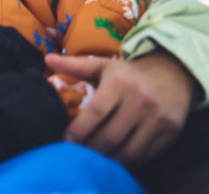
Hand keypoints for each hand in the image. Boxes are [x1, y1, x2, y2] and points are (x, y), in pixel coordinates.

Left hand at [46, 51, 193, 163]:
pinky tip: (116, 159)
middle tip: (77, 156)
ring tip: (95, 161)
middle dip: (91, 149)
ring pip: (130, 150)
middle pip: (110, 136)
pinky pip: (147, 154)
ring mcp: (158, 118)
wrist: (172, 73)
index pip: (96, 112)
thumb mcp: (102, 66)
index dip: (79, 130)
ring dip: (109, 159)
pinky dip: (130, 161)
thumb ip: (74, 65)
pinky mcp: (171, 131)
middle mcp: (140, 101)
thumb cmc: (128, 73)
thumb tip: (48, 58)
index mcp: (119, 83)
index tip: (66, 141)